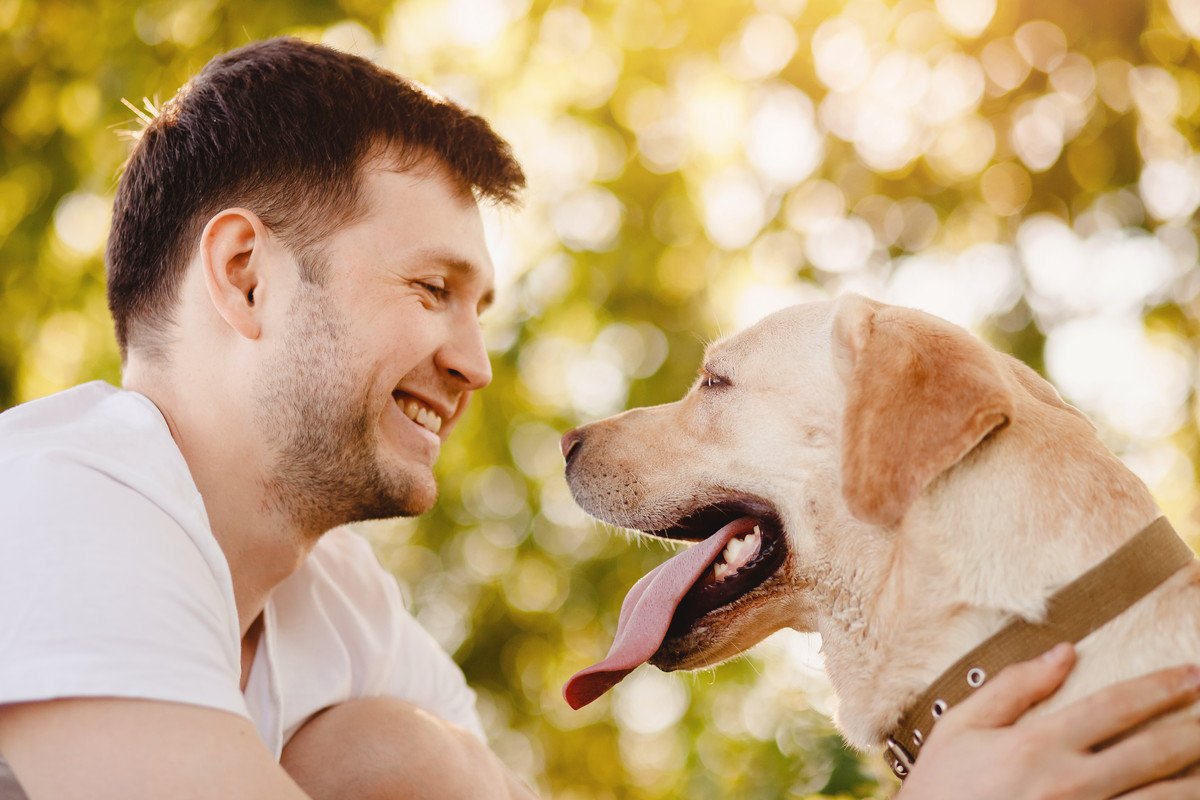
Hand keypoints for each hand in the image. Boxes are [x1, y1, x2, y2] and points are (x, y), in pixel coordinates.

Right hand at [895, 643, 1199, 799]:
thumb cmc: (942, 787)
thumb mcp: (960, 727)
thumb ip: (1013, 687)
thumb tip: (1062, 652)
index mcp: (1038, 745)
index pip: (1116, 706)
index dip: (1160, 687)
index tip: (1191, 674)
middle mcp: (1071, 783)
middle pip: (1155, 752)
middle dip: (1194, 727)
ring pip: (1164, 797)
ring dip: (1196, 775)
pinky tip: (1184, 793)